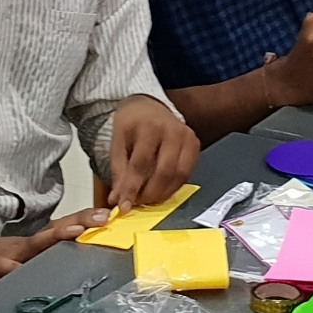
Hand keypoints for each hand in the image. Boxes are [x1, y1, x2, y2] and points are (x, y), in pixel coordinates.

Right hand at [0, 207, 109, 294]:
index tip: (110, 214)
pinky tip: (23, 269)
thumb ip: (55, 252)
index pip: (68, 224)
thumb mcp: (32, 254)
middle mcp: (30, 243)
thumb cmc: (3, 258)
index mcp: (40, 240)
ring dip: (55, 237)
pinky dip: (14, 269)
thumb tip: (86, 250)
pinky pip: (6, 268)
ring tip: (76, 233)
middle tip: (102, 218)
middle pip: (58, 227)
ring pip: (36, 244)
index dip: (88, 218)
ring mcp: (13, 253)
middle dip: (81, 221)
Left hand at [108, 95, 199, 212]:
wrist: (148, 107)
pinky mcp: (195, 146)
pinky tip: (160, 190)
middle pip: (164, 172)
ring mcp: (188, 138)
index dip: (132, 188)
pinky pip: (187, 174)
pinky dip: (173, 187)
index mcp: (150, 127)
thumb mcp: (117, 143)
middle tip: (136, 203)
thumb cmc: (132, 123)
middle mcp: (173, 131)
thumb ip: (119, 171)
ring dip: (162, 193)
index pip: (141, 164)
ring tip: (147, 199)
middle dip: (149, 194)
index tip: (123, 206)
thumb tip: (119, 200)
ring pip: (179, 176)